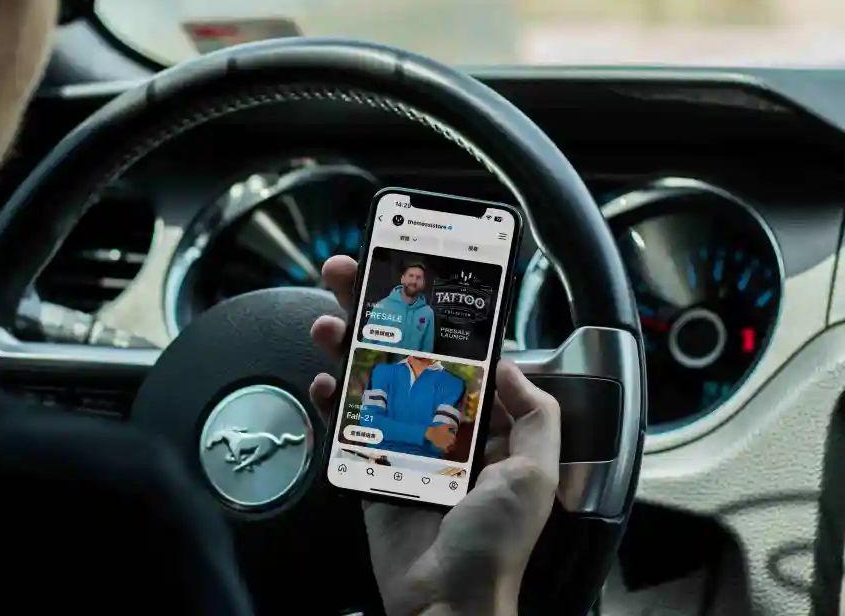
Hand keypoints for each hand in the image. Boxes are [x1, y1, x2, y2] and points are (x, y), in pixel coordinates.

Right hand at [311, 255, 560, 615]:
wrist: (445, 600)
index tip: (411, 280)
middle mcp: (442, 428)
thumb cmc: (494, 546)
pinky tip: (325, 382)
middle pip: (404, 357)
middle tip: (350, 279)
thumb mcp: (537, 473)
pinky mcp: (371, 467)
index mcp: (485, 425)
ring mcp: (403, 445)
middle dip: (376, 315)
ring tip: (328, 324)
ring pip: (370, 382)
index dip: (432, 316)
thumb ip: (536, 413)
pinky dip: (333, 400)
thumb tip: (511, 365)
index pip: (456, 354)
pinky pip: (347, 425)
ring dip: (347, 348)